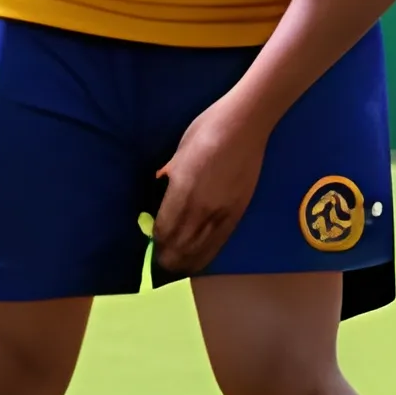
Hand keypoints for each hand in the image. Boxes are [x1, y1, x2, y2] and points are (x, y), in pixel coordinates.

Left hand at [153, 98, 269, 276]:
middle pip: (181, 244)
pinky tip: (200, 261)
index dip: (157, 241)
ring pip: (201, 248)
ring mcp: (222, 212)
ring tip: (176, 268)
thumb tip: (161, 192)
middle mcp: (201, 207)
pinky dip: (207, 254)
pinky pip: (220, 241)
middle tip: (160, 264)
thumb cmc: (205, 131)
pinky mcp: (238, 212)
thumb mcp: (177, 155)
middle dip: (168, 257)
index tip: (151, 246)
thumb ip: (169, 178)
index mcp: (182, 191)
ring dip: (186, 261)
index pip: (165, 228)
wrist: (245, 125)